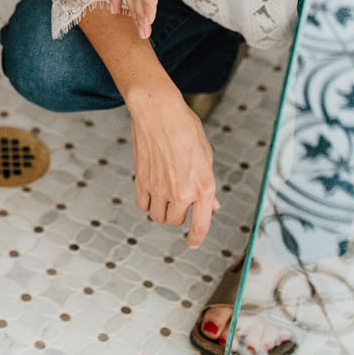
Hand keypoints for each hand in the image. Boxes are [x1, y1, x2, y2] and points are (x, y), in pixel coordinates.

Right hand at [126, 84, 218, 247]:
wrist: (158, 111)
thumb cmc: (185, 127)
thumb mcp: (206, 156)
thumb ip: (208, 185)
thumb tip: (211, 206)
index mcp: (203, 186)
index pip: (200, 225)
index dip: (196, 238)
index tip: (193, 243)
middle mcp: (181, 192)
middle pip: (176, 222)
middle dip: (179, 215)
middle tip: (179, 199)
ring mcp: (160, 188)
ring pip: (158, 217)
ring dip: (162, 211)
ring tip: (165, 194)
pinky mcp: (142, 181)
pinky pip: (143, 205)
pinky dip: (147, 202)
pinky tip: (152, 191)